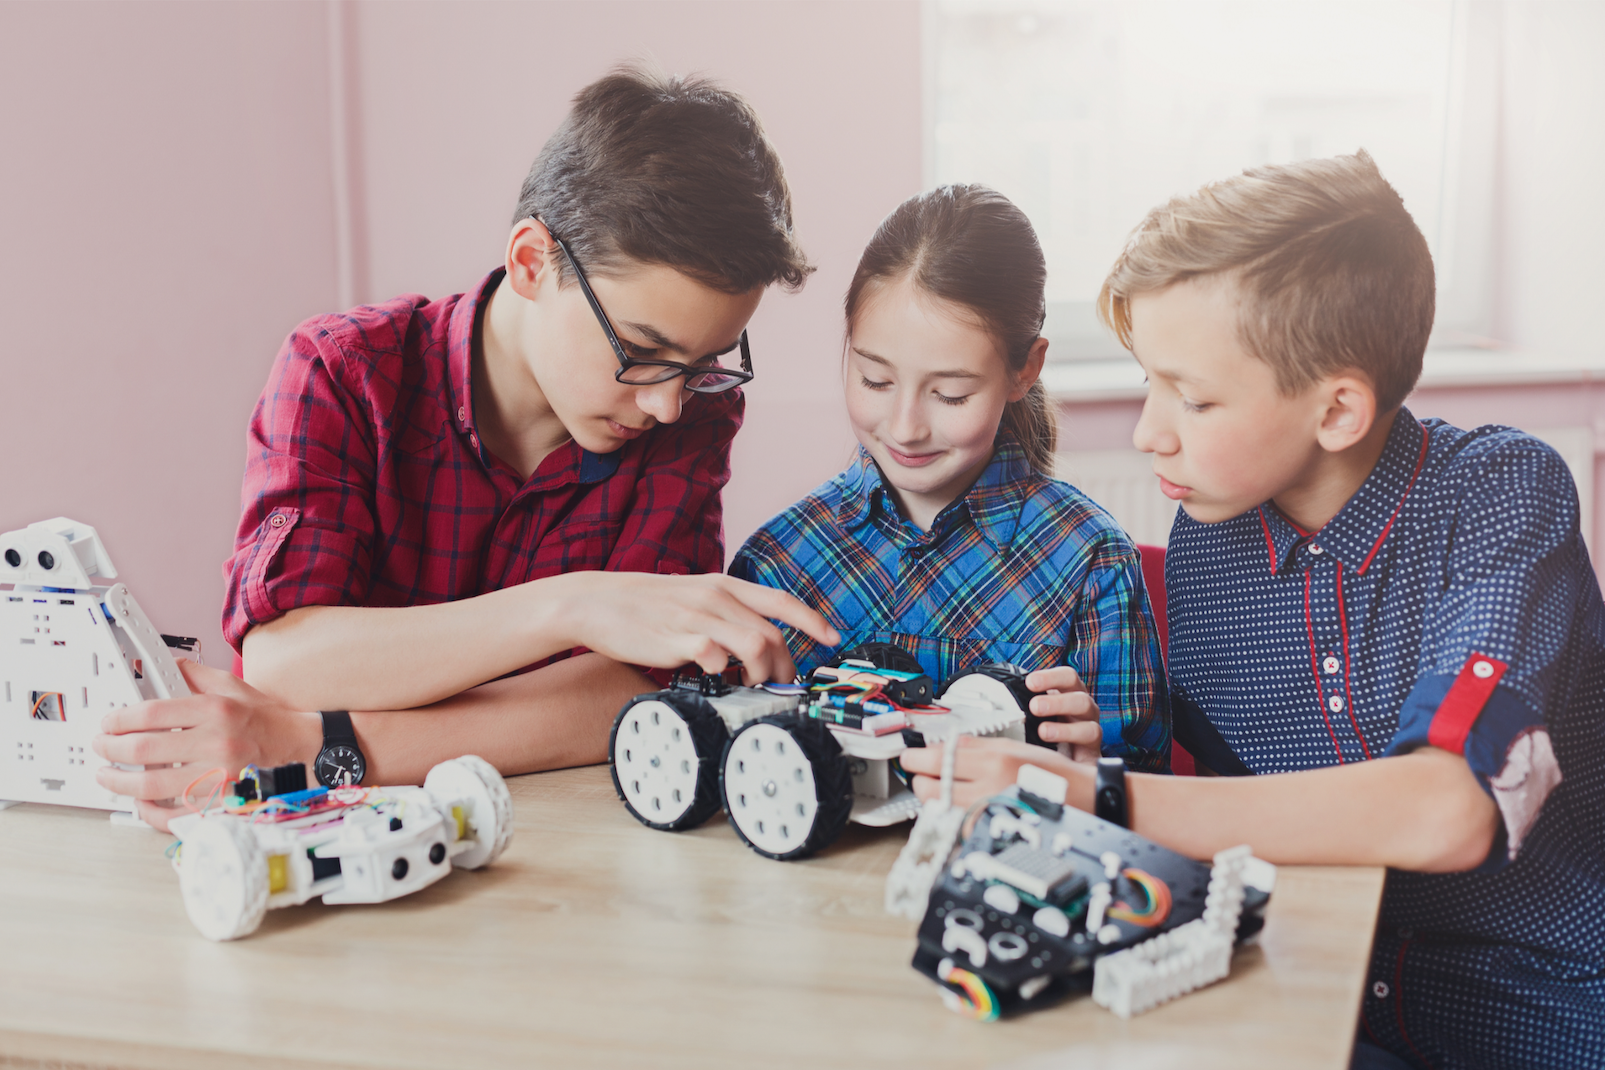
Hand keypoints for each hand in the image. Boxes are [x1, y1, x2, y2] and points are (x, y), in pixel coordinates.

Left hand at [92, 658, 321, 831]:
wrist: (300, 748)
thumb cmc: (264, 720)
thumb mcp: (233, 686)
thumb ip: (194, 674)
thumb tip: (160, 665)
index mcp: (217, 710)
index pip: (151, 713)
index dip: (119, 719)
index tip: (108, 723)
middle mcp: (217, 743)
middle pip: (143, 749)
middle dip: (110, 749)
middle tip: (101, 747)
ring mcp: (219, 777)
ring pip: (152, 785)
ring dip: (119, 782)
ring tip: (108, 775)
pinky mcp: (222, 803)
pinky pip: (174, 814)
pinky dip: (149, 811)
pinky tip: (139, 801)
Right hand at [559, 572, 839, 684]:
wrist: (596, 602)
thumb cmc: (645, 605)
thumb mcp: (693, 597)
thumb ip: (723, 614)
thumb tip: (752, 644)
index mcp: (724, 586)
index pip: (781, 600)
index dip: (812, 620)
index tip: (832, 638)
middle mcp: (717, 598)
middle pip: (774, 633)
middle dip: (787, 665)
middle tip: (781, 686)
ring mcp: (699, 617)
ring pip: (756, 646)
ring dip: (763, 673)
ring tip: (750, 686)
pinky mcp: (678, 638)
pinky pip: (717, 658)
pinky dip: (725, 674)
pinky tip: (715, 681)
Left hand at [899, 736, 1089, 809]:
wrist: (1078, 800)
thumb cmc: (1048, 774)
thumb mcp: (1011, 747)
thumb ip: (973, 747)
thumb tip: (939, 746)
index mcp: (993, 762)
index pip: (936, 759)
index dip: (914, 757)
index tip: (908, 756)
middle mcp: (988, 790)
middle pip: (929, 787)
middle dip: (921, 778)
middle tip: (925, 772)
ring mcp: (988, 816)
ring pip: (938, 808)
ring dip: (934, 797)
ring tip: (945, 788)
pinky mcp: (990, 835)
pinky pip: (955, 824)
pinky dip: (951, 814)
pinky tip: (960, 805)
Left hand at [1025, 666, 1101, 763]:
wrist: (1067, 760)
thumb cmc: (1048, 728)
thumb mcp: (1036, 712)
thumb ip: (1024, 703)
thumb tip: (997, 698)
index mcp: (1071, 694)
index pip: (1068, 677)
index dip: (1051, 678)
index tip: (1030, 683)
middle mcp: (1084, 710)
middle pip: (1081, 699)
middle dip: (1057, 702)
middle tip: (1035, 707)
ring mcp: (1091, 730)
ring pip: (1089, 725)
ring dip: (1064, 728)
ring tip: (1043, 731)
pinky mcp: (1093, 753)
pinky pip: (1090, 750)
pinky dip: (1074, 749)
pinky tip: (1057, 753)